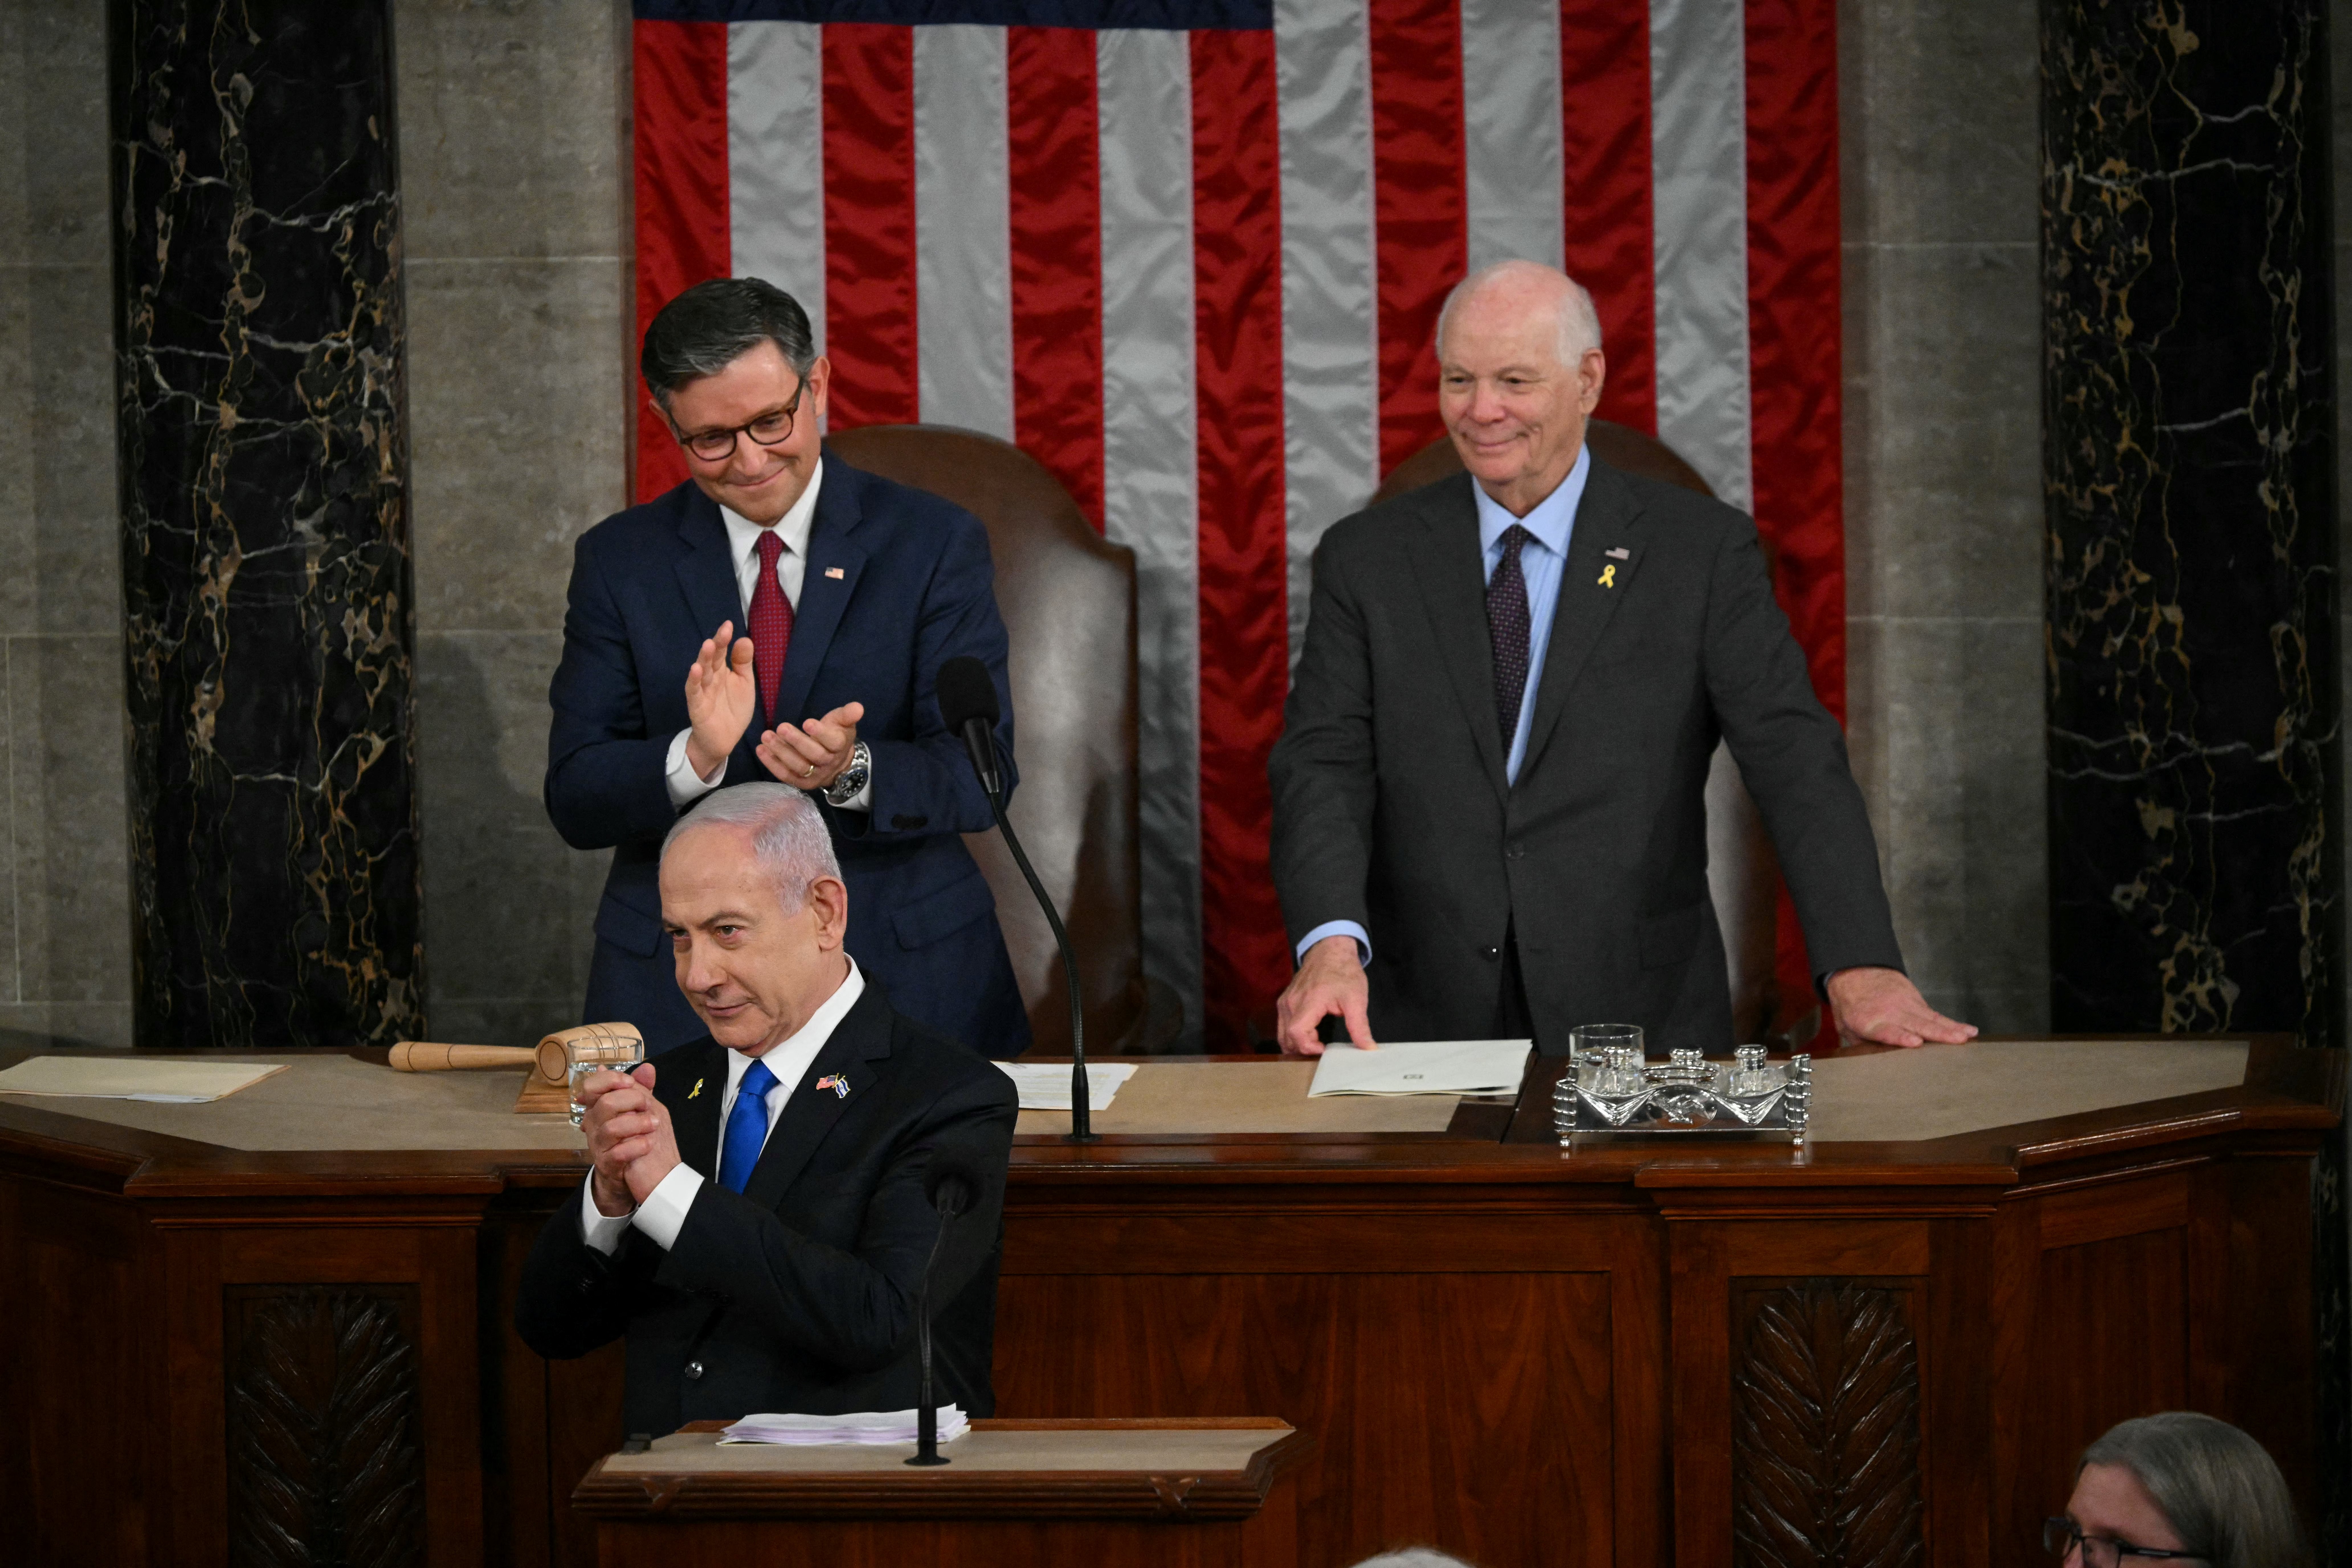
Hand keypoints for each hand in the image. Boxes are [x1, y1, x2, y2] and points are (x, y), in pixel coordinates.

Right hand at [580, 1063, 682, 1211]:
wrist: (633, 1173)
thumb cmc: (634, 1136)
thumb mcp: (640, 1110)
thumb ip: (642, 1089)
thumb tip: (647, 1067)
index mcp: (599, 1107)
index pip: (591, 1086)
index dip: (611, 1080)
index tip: (630, 1083)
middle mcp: (594, 1125)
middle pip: (605, 1103)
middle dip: (632, 1100)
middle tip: (647, 1105)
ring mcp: (599, 1145)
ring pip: (611, 1128)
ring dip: (638, 1123)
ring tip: (654, 1124)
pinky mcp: (607, 1164)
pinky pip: (620, 1153)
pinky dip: (638, 1146)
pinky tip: (649, 1144)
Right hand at [684, 621, 756, 780]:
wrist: (724, 739)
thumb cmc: (733, 709)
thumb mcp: (744, 684)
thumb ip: (743, 663)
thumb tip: (745, 639)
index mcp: (721, 671)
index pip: (721, 651)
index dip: (724, 639)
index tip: (729, 624)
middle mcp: (710, 678)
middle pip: (711, 659)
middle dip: (715, 645)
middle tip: (723, 631)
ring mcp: (702, 691)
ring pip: (701, 672)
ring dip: (703, 659)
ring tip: (707, 645)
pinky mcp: (697, 707)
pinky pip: (694, 692)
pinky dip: (694, 681)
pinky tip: (696, 670)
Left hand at [757, 701, 865, 789]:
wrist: (836, 762)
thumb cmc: (836, 735)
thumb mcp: (843, 722)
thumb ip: (848, 714)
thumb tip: (858, 707)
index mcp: (840, 746)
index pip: (833, 742)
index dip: (821, 734)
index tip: (807, 723)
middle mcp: (828, 763)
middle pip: (814, 755)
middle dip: (797, 742)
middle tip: (781, 727)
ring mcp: (815, 775)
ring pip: (799, 766)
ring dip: (781, 752)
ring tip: (766, 736)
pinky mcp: (802, 782)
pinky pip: (787, 775)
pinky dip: (773, 764)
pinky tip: (761, 750)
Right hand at [1275, 935, 1374, 1056]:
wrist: (1330, 950)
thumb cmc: (1344, 972)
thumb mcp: (1356, 999)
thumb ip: (1359, 1026)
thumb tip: (1368, 1048)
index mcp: (1308, 1001)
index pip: (1297, 1033)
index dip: (1308, 1047)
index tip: (1324, 1049)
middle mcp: (1291, 1002)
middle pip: (1287, 1037)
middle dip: (1302, 1050)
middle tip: (1321, 1051)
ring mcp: (1285, 1001)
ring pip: (1281, 1033)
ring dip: (1295, 1045)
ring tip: (1314, 1046)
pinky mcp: (1284, 1000)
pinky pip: (1282, 1024)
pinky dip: (1291, 1035)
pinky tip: (1307, 1036)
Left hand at [1825, 966, 1976, 1048]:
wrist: (1855, 972)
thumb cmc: (1851, 1006)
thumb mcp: (1846, 1026)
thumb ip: (1859, 1044)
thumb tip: (1872, 1064)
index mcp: (1868, 1021)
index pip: (1887, 1030)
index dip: (1901, 1036)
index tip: (1915, 1042)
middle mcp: (1890, 1011)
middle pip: (1916, 1023)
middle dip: (1937, 1033)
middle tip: (1956, 1040)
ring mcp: (1905, 1004)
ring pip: (1931, 1018)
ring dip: (1951, 1027)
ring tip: (1967, 1036)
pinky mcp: (1916, 1000)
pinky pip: (1935, 1013)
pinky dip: (1952, 1022)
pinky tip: (1968, 1030)